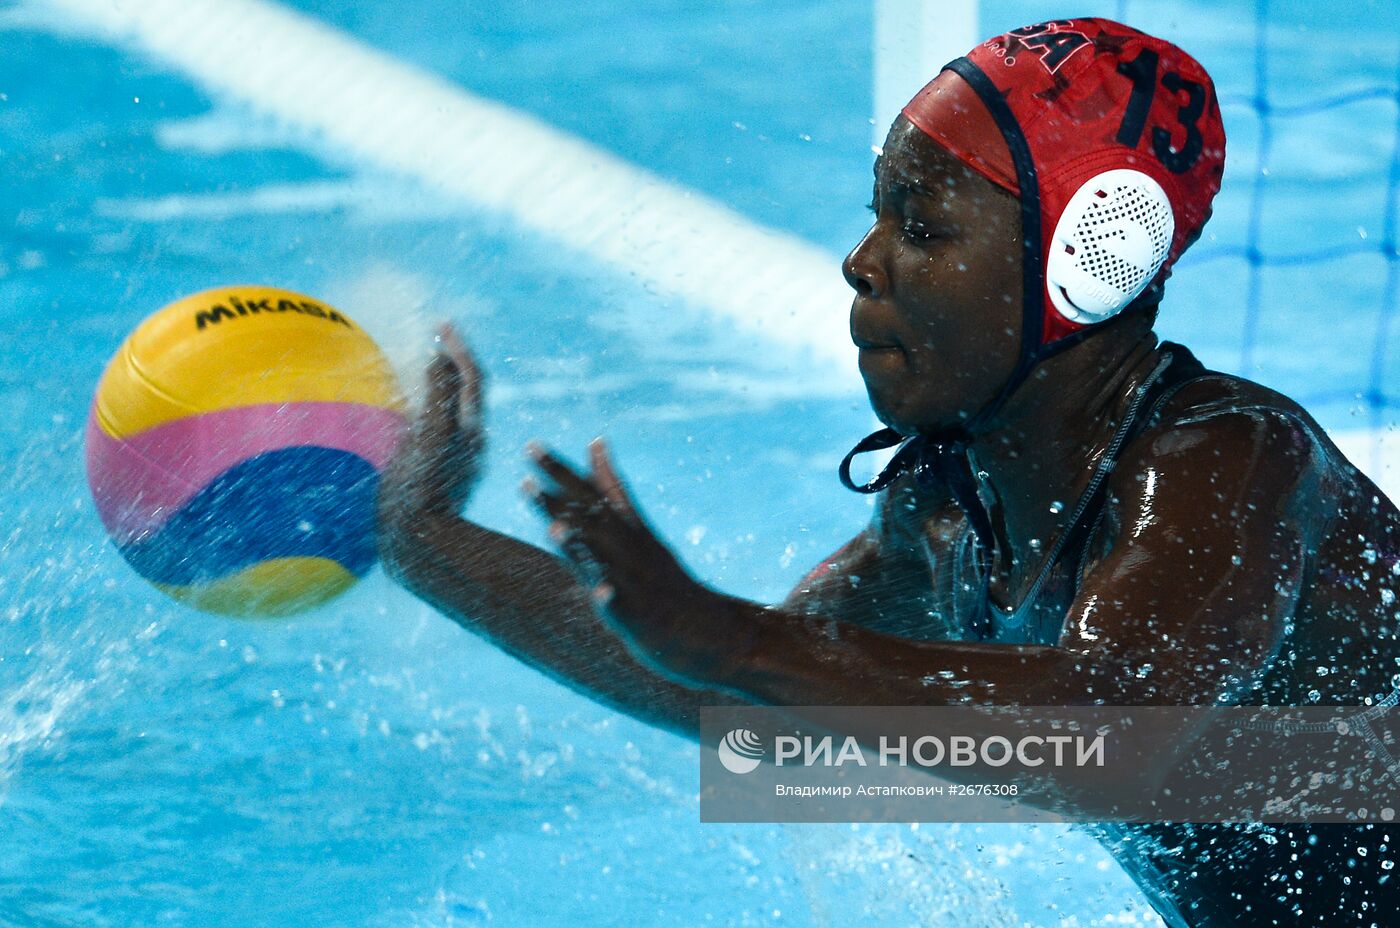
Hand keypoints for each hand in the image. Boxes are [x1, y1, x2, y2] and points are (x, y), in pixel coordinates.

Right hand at [378, 323, 485, 533]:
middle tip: (436, 336)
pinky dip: (428, 409)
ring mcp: (454, 459)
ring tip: (423, 363)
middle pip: (466, 391)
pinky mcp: (438, 475)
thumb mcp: (430, 440)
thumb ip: (437, 398)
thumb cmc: (420, 494)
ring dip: (442, 383)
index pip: (472, 378)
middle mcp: (468, 442)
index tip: (442, 323)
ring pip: (454, 410)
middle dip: (453, 360)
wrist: (416, 546)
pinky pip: (437, 430)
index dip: (459, 347)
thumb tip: (441, 355)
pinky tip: (409, 410)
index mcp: (469, 430)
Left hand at [523, 439, 745, 683]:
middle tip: (531, 462)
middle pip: (590, 518)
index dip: (559, 472)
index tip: (531, 445)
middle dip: (558, 493)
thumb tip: (595, 441)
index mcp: (625, 530)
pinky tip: (601, 593)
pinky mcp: (642, 614)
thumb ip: (612, 487)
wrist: (708, 628)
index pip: (589, 495)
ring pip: (603, 559)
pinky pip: (625, 606)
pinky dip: (613, 598)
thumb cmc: (664, 578)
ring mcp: (636, 580)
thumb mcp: (637, 526)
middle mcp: (630, 548)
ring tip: (553, 526)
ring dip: (578, 543)